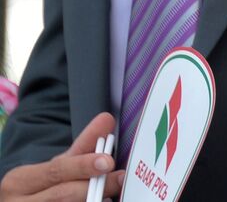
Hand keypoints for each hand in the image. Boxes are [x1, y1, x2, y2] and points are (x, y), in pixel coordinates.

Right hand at [0, 113, 123, 200]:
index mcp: (19, 181)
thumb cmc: (43, 185)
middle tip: (120, 178)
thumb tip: (107, 119)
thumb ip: (83, 146)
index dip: (83, 166)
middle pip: (64, 194)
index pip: (56, 171)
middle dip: (96, 186)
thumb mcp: (57, 166)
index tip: (108, 161)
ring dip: (94, 201)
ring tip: (112, 195)